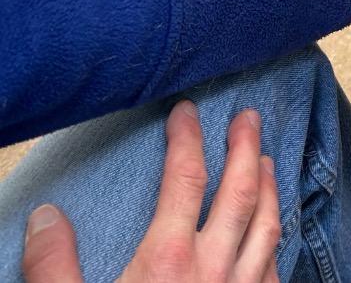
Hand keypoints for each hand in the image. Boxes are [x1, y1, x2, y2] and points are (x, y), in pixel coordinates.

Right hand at [22, 101, 281, 282]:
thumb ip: (54, 269)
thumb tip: (46, 216)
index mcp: (168, 260)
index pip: (185, 178)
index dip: (186, 139)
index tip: (184, 111)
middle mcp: (215, 270)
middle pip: (240, 191)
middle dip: (245, 147)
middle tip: (249, 115)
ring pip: (268, 226)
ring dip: (269, 187)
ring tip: (268, 160)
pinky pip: (275, 270)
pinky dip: (276, 241)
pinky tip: (273, 236)